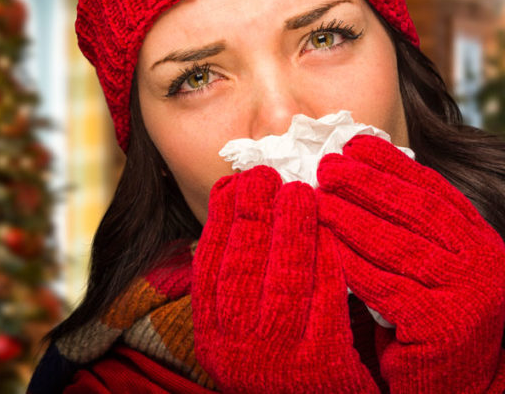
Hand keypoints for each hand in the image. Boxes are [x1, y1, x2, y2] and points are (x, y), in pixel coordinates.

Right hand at [191, 166, 378, 393]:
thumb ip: (234, 281)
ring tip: (298, 191)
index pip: (209, 264)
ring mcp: (278, 357)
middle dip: (254, 212)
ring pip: (284, 277)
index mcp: (211, 334)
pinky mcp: (321, 363)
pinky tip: (329, 230)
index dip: (221, 218)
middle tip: (266, 174)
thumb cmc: (273, 360)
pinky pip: (325, 298)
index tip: (234, 182)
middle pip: (243, 265)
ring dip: (291, 227)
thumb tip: (235, 209)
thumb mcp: (238, 329)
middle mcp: (236, 347)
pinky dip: (327, 258)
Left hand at [317, 135, 504, 392]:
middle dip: (368, 183)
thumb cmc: (432, 320)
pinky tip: (326, 244)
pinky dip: (353, 263)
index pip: (433, 190)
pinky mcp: (444, 326)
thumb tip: (359, 179)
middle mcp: (482, 261)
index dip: (393, 164)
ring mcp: (469, 293)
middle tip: (328, 165)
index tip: (356, 143)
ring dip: (352, 218)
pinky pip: (386, 287)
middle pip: (416, 210)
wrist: (460, 385)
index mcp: (479, 240)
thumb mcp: (432, 267)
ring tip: (317, 197)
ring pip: (399, 244)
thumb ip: (411, 231)